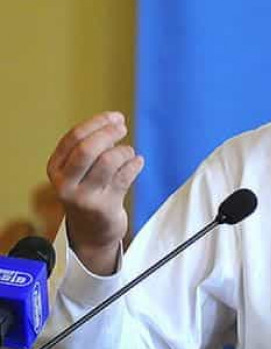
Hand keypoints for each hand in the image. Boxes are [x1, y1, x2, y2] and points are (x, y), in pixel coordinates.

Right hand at [47, 111, 143, 274]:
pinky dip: (135, 165)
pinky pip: (125, 177)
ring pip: (108, 161)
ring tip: (128, 153)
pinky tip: (137, 163)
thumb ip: (92, 145)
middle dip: (108, 133)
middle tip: (122, 128)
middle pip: (87, 149)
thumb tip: (115, 120)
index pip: (74, 137)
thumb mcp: (79, 169)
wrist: (91, 232)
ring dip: (124, 151)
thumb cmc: (88, 191)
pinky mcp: (104, 208)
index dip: (97, 122)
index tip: (115, 116)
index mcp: (56, 168)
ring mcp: (84, 197)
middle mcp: (65, 184)